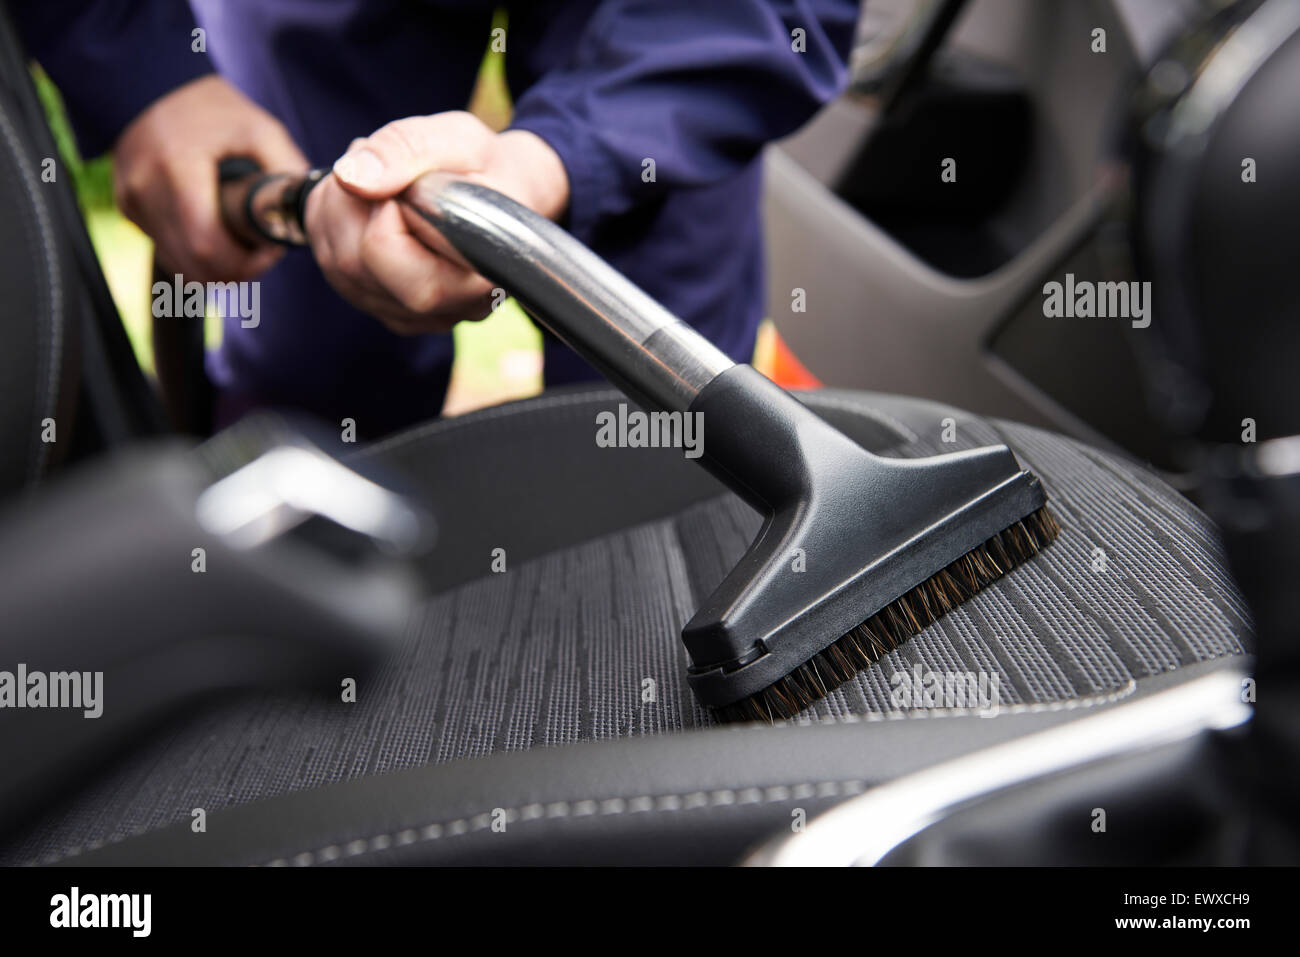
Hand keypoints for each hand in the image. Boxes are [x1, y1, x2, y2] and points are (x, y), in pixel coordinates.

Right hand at [114, 74, 308, 281]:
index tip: (272, 250)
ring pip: (180, 267)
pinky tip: (217, 234)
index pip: (207, 245)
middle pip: (194, 266)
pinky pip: (168, 251)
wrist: (151, 86)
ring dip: (216, 269)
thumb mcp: (260, 129)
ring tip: (242, 244)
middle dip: (237, 272)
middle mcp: (147, 189)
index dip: (246, 263)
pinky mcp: (129, 208)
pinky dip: (195, 256)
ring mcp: (132, 202)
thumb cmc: (213, 109)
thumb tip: (309, 211)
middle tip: (262, 254)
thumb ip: (287, 170)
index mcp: (178, 167)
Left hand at [304, 110, 569, 334]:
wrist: (500, 195)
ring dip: (339, 210)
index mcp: (475, 276)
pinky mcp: (387, 310)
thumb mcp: (458, 139)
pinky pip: (334, 271)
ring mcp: (414, 317)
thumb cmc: (484, 169)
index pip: (390, 254)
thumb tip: (350, 177)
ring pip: (337, 267)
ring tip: (381, 182)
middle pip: (353, 264)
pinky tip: (369, 206)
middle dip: (351, 204)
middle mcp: (446, 310)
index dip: (383, 207)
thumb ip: (407, 149)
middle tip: (383, 169)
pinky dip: (336, 227)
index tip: (407, 180)